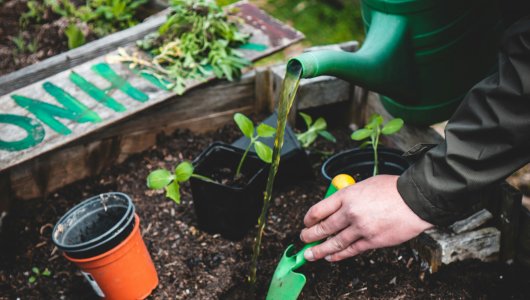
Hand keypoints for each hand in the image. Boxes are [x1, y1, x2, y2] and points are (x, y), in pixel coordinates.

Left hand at [300, 175, 432, 261]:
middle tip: (303, 239)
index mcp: (347, 195)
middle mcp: (350, 212)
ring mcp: (361, 228)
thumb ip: (349, 196)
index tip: (306, 223)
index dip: (309, 219)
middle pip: (323, 227)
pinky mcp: (372, 241)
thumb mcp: (365, 184)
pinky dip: (339, 255)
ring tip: (310, 254)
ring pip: (334, 243)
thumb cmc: (393, 189)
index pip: (319, 209)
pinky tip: (331, 257)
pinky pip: (351, 250)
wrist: (416, 200)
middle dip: (309, 236)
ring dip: (319, 250)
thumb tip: (337, 206)